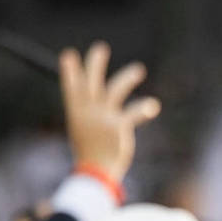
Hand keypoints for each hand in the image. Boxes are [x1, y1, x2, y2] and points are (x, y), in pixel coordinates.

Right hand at [58, 42, 159, 184]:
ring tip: (139, 69)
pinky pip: (134, 112)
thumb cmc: (92, 155)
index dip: (70, 71)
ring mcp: (102, 118)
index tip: (68, 54)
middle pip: (91, 82)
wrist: (95, 174)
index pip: (72, 88)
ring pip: (116, 90)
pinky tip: (153, 106)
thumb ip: (89, 117)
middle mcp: (88, 112)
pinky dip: (144, 108)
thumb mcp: (86, 134)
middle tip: (100, 47)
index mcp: (77, 114)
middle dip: (95, 64)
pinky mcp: (118, 126)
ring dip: (128, 77)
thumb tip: (92, 106)